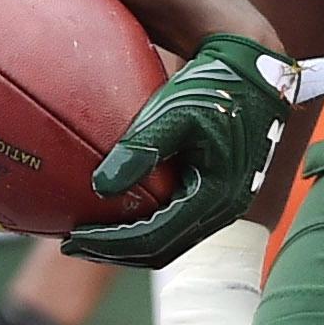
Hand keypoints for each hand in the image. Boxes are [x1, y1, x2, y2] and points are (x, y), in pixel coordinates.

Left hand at [66, 35, 298, 268]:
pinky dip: (143, 228)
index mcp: (216, 196)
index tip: (71, 240)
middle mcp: (223, 210)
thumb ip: (140, 149)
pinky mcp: (215, 194)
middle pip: (160, 251)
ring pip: (169, 242)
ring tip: (86, 237)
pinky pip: (175, 224)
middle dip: (113, 252)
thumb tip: (100, 186)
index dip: (109, 244)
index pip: (154, 239)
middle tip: (70, 244)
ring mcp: (222, 205)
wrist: (253, 72)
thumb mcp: (175, 112)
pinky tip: (115, 216)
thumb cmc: (213, 88)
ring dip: (127, 245)